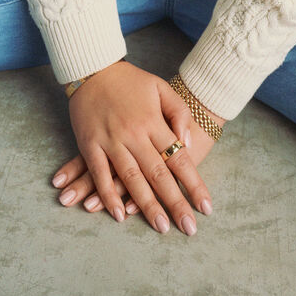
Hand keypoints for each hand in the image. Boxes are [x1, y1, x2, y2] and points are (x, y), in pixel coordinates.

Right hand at [52, 62, 223, 234]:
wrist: (93, 66)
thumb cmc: (130, 80)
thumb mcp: (161, 88)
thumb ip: (179, 114)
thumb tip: (185, 143)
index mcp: (153, 122)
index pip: (178, 158)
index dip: (193, 184)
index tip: (205, 207)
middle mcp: (134, 134)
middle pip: (158, 174)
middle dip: (175, 203)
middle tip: (189, 228)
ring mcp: (110, 140)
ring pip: (131, 179)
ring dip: (146, 205)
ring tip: (161, 227)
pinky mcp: (89, 144)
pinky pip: (99, 174)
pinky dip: (108, 196)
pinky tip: (119, 215)